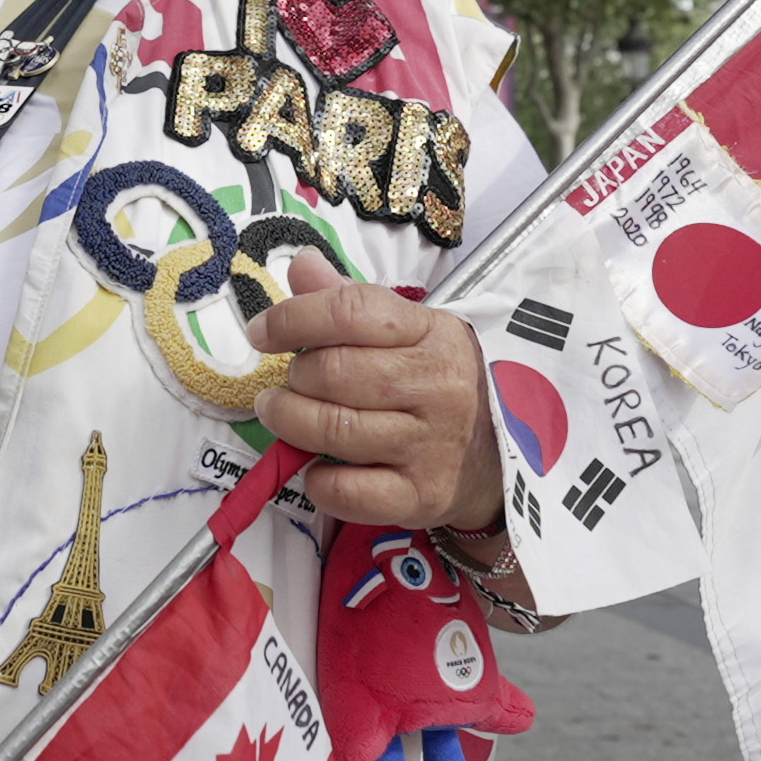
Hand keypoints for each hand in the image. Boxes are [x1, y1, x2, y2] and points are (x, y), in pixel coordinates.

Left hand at [247, 252, 504, 530]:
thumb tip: (302, 264)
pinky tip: (315, 467)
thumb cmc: (440, 385)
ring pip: (333, 428)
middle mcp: (435, 386)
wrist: (498, 459)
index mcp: (432, 333)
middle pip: (334, 372)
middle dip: (294, 376)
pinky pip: (347, 491)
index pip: (352, 311)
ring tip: (280, 414)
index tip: (262, 333)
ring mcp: (430, 445)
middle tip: (285, 383)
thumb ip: (352, 300)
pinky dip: (317, 480)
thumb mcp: (412, 332)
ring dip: (289, 421)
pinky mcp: (420, 496)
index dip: (294, 318)